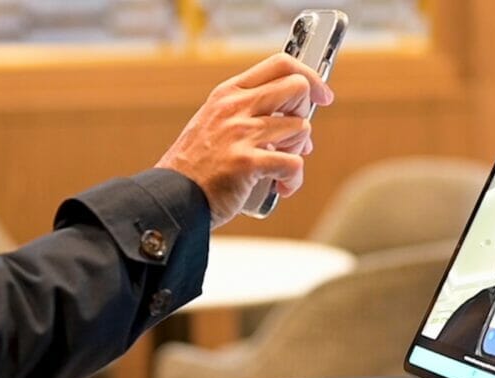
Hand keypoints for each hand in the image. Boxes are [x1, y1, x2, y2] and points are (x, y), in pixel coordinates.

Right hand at [156, 53, 333, 227]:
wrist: (172, 197)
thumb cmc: (197, 167)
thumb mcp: (216, 123)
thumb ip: (250, 113)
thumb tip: (296, 118)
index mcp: (228, 93)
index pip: (280, 63)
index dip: (310, 77)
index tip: (321, 95)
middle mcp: (235, 107)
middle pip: (297, 87)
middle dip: (305, 113)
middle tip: (293, 136)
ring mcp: (240, 134)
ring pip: (301, 128)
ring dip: (297, 151)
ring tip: (279, 167)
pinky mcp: (247, 163)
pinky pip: (294, 164)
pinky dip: (293, 180)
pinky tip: (280, 187)